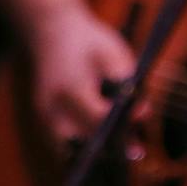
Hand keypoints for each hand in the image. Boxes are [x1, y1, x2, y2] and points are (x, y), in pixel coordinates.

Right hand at [24, 5, 135, 154]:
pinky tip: (105, 148)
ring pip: (69, 148)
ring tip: (126, 152)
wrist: (52, 31)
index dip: (122, 129)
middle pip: (81, 142)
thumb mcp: (113, 53)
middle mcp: (52, 107)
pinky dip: (82, 147)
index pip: (98, 118)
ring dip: (96, 153)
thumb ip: (128, 84)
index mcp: (71, 88)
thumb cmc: (89, 41)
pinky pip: (62, 142)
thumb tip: (143, 115)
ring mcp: (44, 115)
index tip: (140, 140)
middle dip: (109, 151)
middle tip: (136, 154)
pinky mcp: (43, 118)